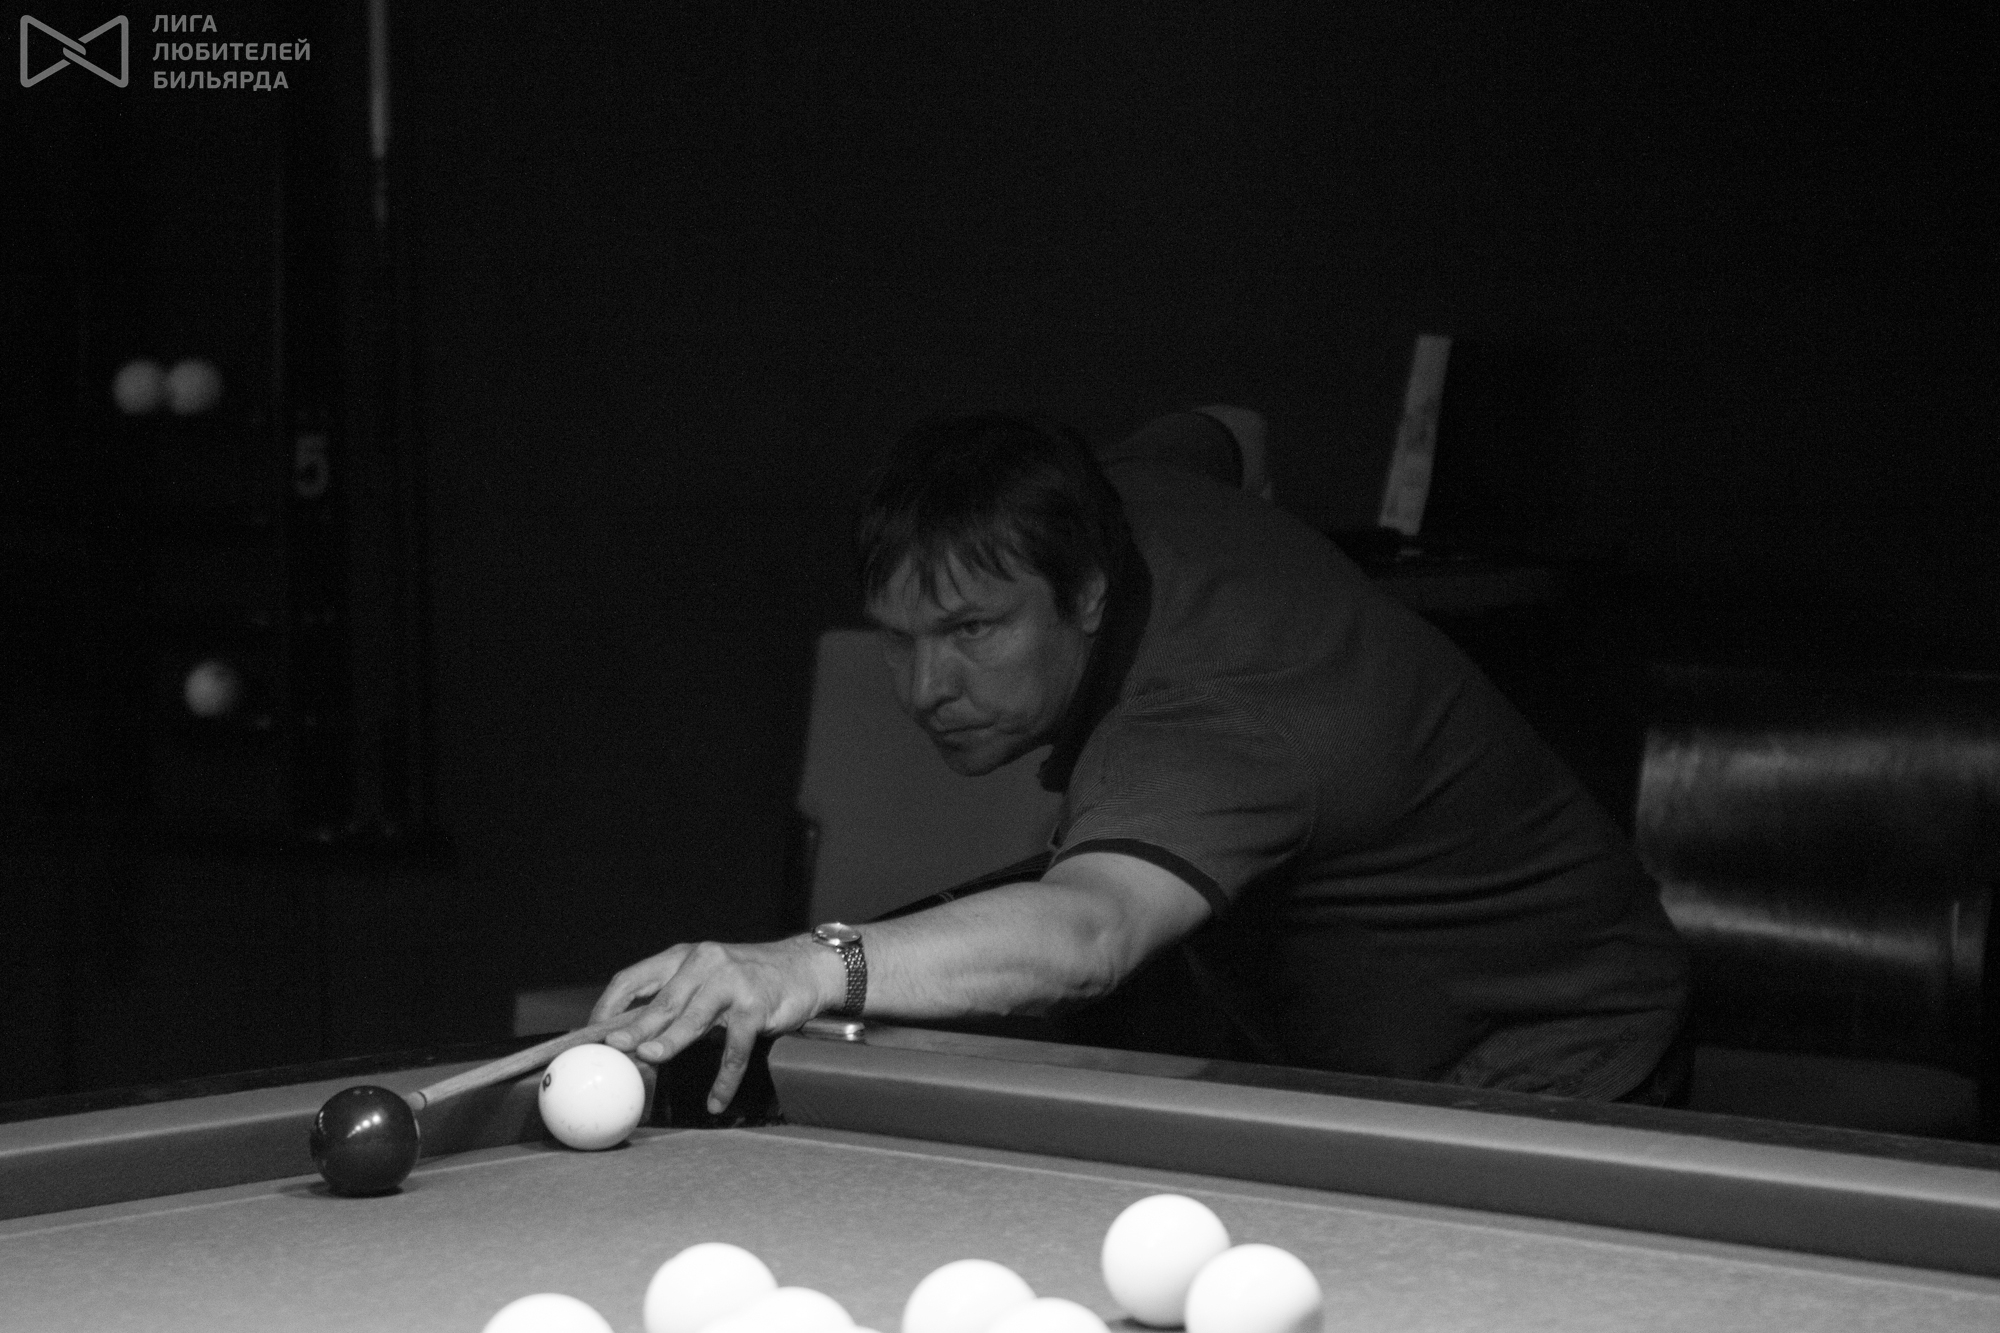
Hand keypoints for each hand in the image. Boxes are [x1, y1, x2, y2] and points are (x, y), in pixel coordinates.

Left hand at [590, 937, 840, 1112]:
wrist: (805, 969)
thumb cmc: (749, 979)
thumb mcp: (706, 980)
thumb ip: (673, 1002)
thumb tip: (629, 1038)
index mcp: (682, 958)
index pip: (633, 979)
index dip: (608, 1006)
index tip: (591, 1034)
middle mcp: (704, 963)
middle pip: (662, 1000)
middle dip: (635, 1027)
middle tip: (615, 1047)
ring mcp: (731, 983)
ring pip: (693, 1018)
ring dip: (669, 1042)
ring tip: (650, 1060)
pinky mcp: (756, 1005)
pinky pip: (735, 1048)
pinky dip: (724, 1077)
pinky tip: (716, 1099)